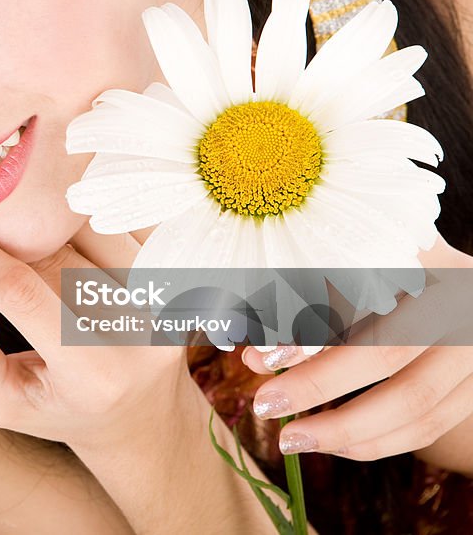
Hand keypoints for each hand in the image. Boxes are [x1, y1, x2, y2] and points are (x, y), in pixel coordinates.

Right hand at [0, 214, 187, 448]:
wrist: (142, 416)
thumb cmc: (59, 408)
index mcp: (94, 374)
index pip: (22, 293)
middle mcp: (141, 334)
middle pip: (53, 255)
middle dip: (3, 235)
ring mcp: (169, 301)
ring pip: (87, 228)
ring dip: (43, 224)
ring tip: (15, 230)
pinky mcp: (181, 276)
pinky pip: (121, 222)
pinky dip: (83, 217)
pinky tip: (59, 227)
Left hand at [241, 237, 472, 463]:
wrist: (449, 287)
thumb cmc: (377, 269)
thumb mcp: (343, 270)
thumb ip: (297, 304)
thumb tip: (252, 359)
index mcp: (419, 257)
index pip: (358, 297)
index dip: (310, 332)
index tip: (262, 358)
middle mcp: (454, 301)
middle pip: (387, 352)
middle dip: (319, 386)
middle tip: (265, 406)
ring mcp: (472, 348)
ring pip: (416, 402)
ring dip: (347, 430)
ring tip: (292, 439)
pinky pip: (432, 425)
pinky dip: (379, 441)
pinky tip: (332, 444)